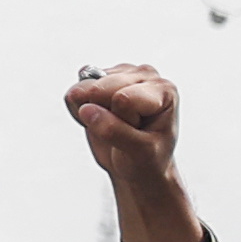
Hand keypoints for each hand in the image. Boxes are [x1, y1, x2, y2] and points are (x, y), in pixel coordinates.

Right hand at [66, 62, 199, 241]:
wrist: (136, 167)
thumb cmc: (146, 164)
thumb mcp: (135, 155)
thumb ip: (114, 130)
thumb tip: (86, 106)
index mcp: (165, 91)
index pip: (127, 98)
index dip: (121, 122)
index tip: (135, 141)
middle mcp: (147, 75)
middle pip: (104, 88)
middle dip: (101, 115)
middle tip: (118, 136)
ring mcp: (123, 74)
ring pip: (85, 87)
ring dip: (87, 112)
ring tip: (107, 129)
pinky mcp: (100, 78)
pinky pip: (75, 92)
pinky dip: (77, 109)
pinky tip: (95, 120)